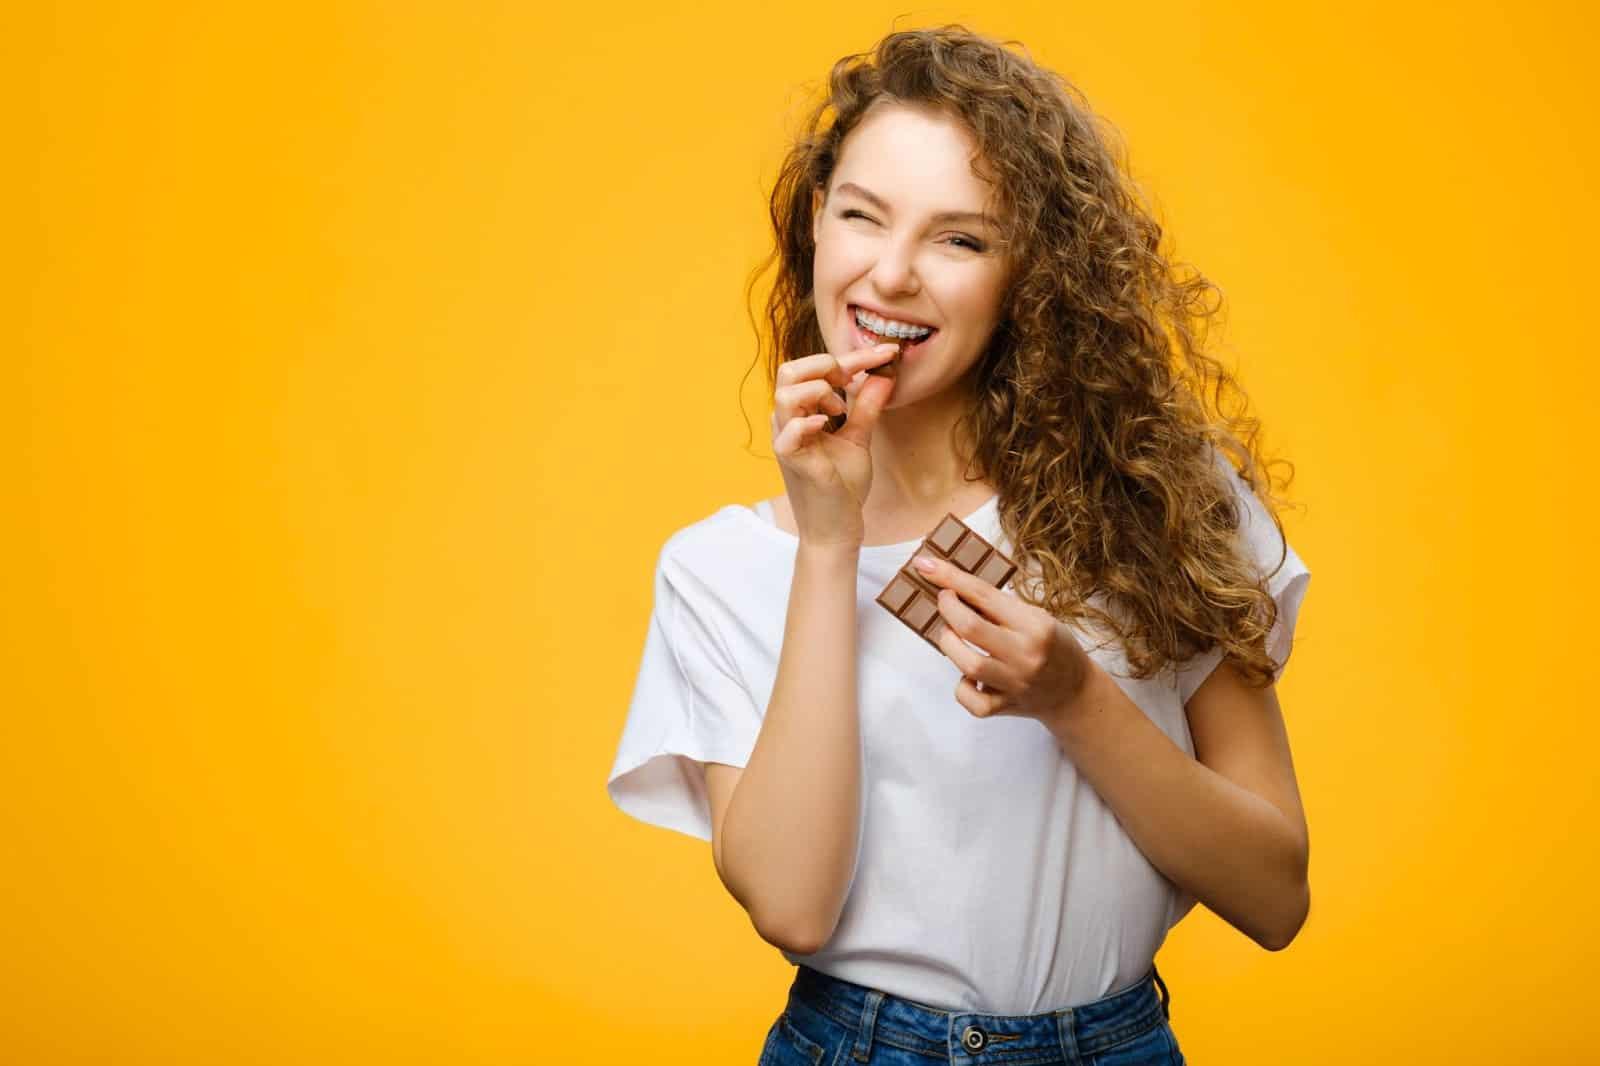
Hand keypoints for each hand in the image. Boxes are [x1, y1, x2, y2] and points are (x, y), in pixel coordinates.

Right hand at [770, 342, 899, 547]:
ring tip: (839, 411)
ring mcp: (786, 440)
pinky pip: (789, 433)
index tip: (887, 352)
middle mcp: (787, 422)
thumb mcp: (859, 437)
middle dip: (826, 366)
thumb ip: (867, 406)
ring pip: (786, 394)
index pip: (816, 370)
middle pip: (789, 370)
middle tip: (852, 382)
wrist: (836, 527)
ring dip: (819, 392)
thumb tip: (885, 373)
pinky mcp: (791, 461)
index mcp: (800, 412)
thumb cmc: (842, 485)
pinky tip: (830, 424)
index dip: (855, 357)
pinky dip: (810, 422)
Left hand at [911, 551, 1093, 727]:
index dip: (950, 577)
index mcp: (1035, 625)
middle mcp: (1025, 654)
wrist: (1075, 692)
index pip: (985, 595)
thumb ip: (1001, 608)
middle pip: (970, 628)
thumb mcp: (1038, 617)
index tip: (925, 565)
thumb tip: (956, 590)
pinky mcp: (1006, 706)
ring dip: (948, 644)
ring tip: (950, 635)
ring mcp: (1015, 683)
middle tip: (944, 601)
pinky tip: (967, 676)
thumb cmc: (1054, 647)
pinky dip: (961, 687)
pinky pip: (971, 701)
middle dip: (946, 608)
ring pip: (967, 664)